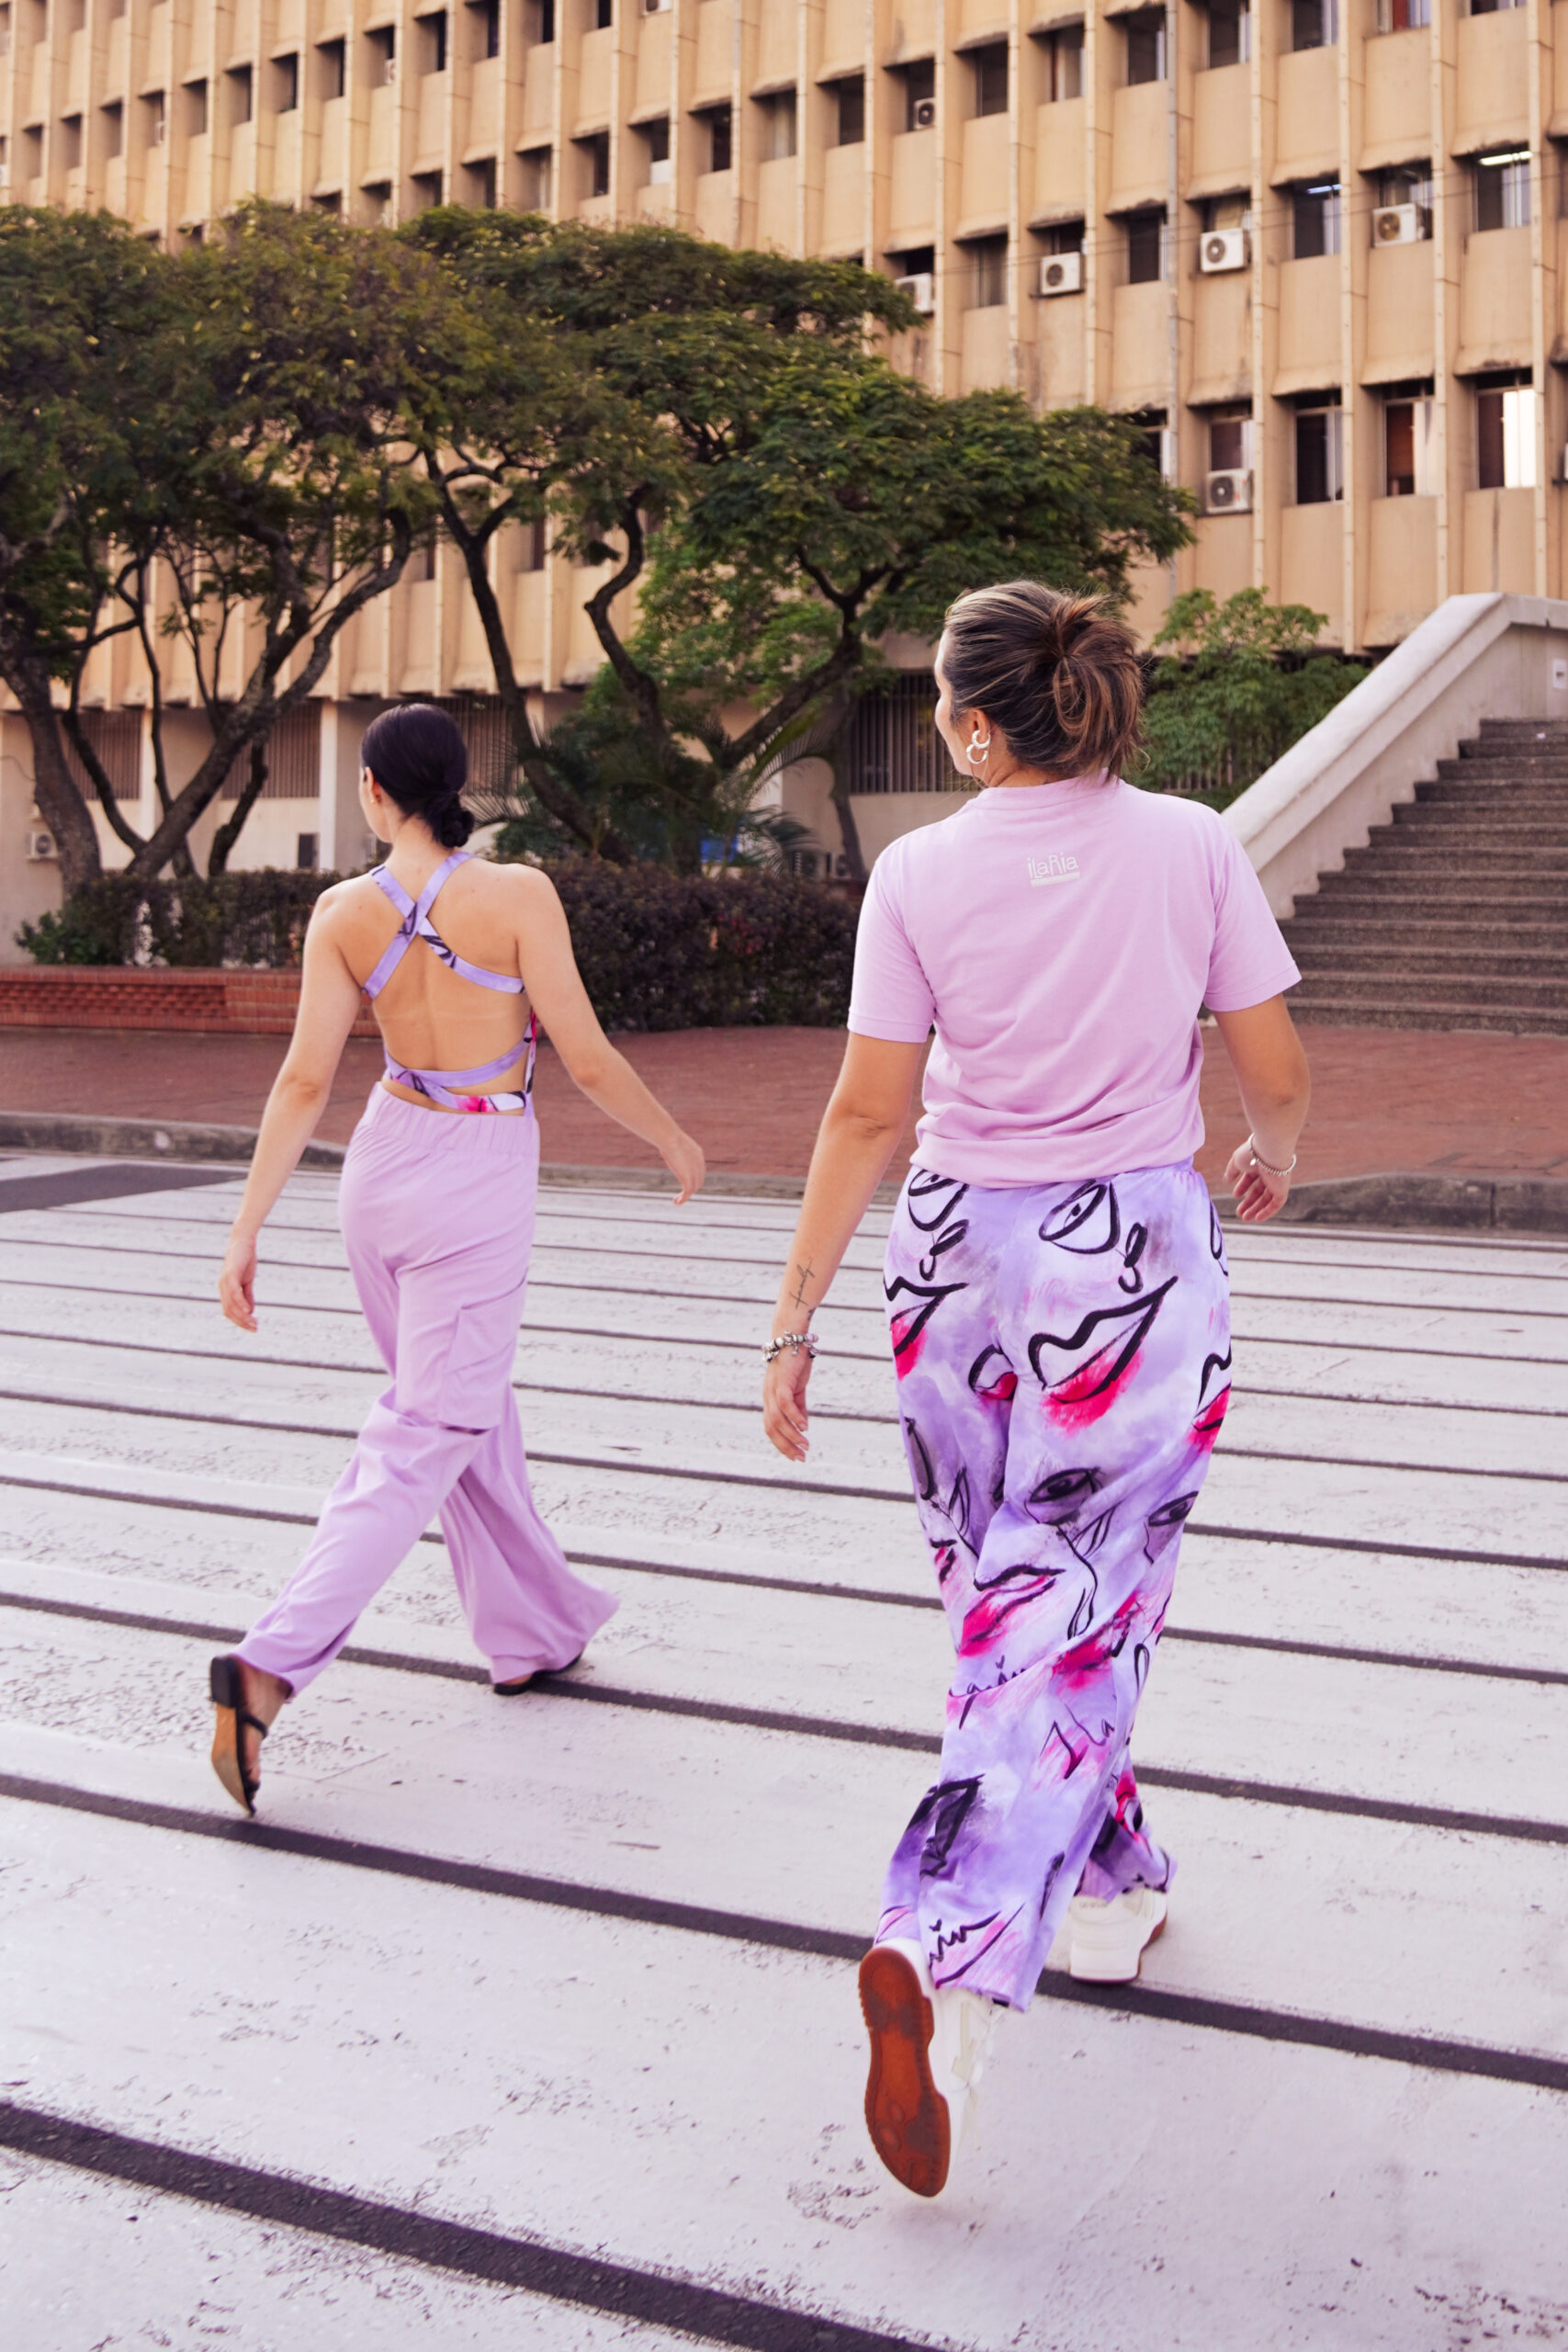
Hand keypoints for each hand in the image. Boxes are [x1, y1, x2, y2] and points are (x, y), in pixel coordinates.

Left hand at [219, 1227, 258, 1331]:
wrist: (243, 1240)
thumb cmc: (245, 1259)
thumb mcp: (248, 1280)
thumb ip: (248, 1295)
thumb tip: (250, 1311)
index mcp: (225, 1289)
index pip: (229, 1311)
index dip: (240, 1321)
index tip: (253, 1327)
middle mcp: (222, 1287)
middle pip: (229, 1311)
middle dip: (242, 1322)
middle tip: (255, 1329)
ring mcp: (224, 1281)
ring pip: (231, 1305)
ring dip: (243, 1316)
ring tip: (254, 1323)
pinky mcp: (230, 1274)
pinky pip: (234, 1293)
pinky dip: (241, 1303)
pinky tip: (249, 1311)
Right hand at [662, 1127, 704, 1205]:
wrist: (669, 1138)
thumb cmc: (666, 1135)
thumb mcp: (670, 1139)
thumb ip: (669, 1143)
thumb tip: (661, 1140)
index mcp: (698, 1153)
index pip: (700, 1169)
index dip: (694, 1177)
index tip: (684, 1181)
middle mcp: (699, 1163)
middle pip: (699, 1180)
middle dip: (690, 1188)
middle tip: (681, 1193)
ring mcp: (695, 1172)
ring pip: (694, 1188)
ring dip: (686, 1196)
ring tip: (676, 1201)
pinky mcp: (688, 1179)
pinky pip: (688, 1193)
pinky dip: (683, 1199)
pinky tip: (676, 1202)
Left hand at [763, 1339, 813, 1461]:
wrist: (792, 1336)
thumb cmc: (795, 1360)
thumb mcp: (798, 1387)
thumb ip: (799, 1406)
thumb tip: (803, 1425)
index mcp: (770, 1399)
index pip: (772, 1428)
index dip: (782, 1444)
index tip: (795, 1457)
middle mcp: (768, 1397)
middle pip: (772, 1429)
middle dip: (785, 1446)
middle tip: (801, 1458)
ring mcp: (773, 1389)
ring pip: (777, 1420)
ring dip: (792, 1436)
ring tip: (806, 1446)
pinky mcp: (781, 1381)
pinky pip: (785, 1404)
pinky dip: (794, 1417)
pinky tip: (805, 1427)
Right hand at [1225, 1138, 1291, 1224]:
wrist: (1269, 1150)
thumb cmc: (1252, 1152)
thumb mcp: (1237, 1161)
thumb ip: (1231, 1171)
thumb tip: (1227, 1180)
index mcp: (1259, 1164)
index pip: (1251, 1178)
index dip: (1243, 1187)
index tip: (1235, 1196)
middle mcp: (1269, 1173)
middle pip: (1259, 1191)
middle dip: (1249, 1202)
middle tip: (1239, 1212)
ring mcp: (1277, 1182)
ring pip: (1266, 1199)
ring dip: (1256, 1209)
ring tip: (1245, 1218)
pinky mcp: (1283, 1189)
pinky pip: (1276, 1203)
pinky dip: (1268, 1211)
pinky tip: (1257, 1218)